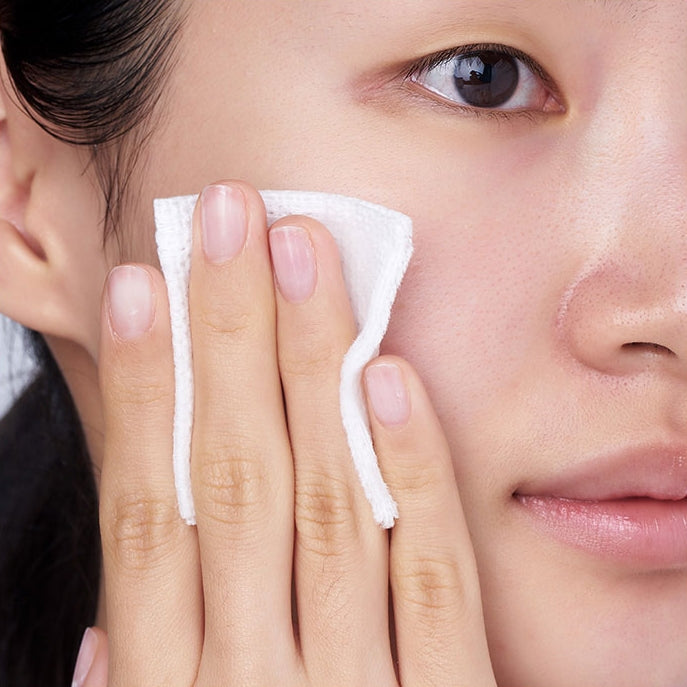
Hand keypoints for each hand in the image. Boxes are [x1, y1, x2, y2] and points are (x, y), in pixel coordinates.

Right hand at [75, 181, 496, 685]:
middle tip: (230, 219)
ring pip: (331, 504)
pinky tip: (391, 374)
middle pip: (236, 479)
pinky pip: (434, 579)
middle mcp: (256, 684)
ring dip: (314, 366)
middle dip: (228, 335)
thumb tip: (100, 629)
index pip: (145, 515)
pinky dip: (412, 472)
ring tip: (303, 255)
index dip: (141, 391)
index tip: (143, 288)